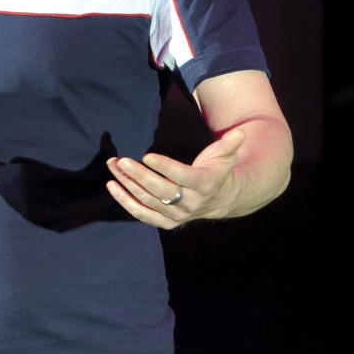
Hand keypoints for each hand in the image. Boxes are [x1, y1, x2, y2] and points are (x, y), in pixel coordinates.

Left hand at [105, 128, 245, 227]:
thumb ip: (230, 144)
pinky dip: (126, 202)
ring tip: (113, 166)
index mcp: (204, 185)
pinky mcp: (166, 221)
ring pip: (148, 201)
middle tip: (121, 161)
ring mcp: (176, 215)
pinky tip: (113, 186)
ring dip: (128, 184)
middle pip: (161, 191)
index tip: (147, 156)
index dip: (165, 167)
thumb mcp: (225, 156)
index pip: (182, 177)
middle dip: (139, 176)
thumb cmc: (218, 170)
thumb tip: (240, 131)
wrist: (221, 200)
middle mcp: (190, 203)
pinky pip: (142, 214)